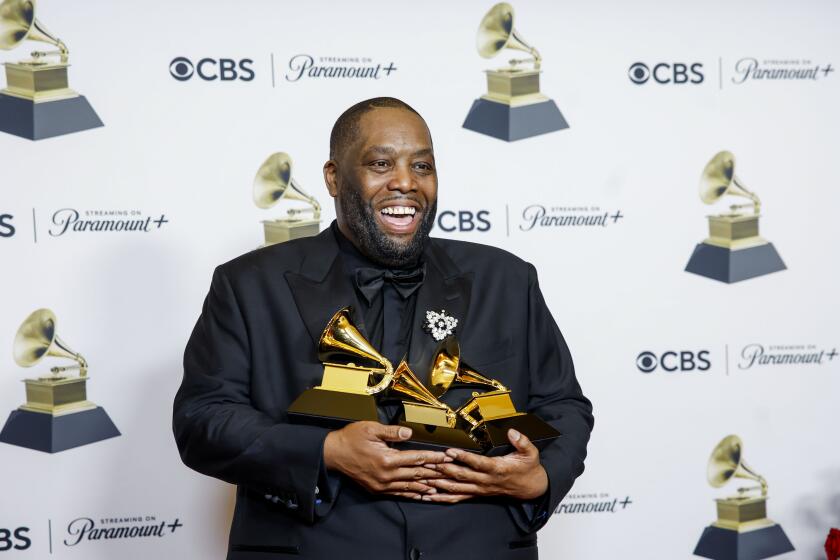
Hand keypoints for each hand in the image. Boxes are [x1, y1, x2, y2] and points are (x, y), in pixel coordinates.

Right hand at [323, 421, 452, 498]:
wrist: (333, 454)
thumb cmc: (351, 438)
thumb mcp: (371, 429)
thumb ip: (392, 432)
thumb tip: (409, 433)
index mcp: (387, 459)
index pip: (416, 458)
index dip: (433, 458)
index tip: (446, 457)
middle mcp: (386, 475)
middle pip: (416, 474)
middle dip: (435, 472)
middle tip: (450, 472)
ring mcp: (382, 484)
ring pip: (409, 486)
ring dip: (425, 485)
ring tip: (440, 486)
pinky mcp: (377, 489)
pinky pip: (398, 492)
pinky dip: (411, 493)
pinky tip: (420, 494)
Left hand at [422, 429, 547, 503]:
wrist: (531, 488)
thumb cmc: (528, 468)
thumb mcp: (531, 453)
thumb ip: (522, 442)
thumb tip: (512, 432)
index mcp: (497, 469)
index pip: (477, 463)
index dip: (463, 458)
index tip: (450, 451)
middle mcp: (486, 481)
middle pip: (462, 476)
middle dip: (443, 469)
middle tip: (428, 463)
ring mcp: (480, 489)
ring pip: (457, 488)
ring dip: (439, 483)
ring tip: (423, 478)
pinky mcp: (477, 493)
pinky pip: (458, 498)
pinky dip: (442, 498)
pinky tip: (429, 496)